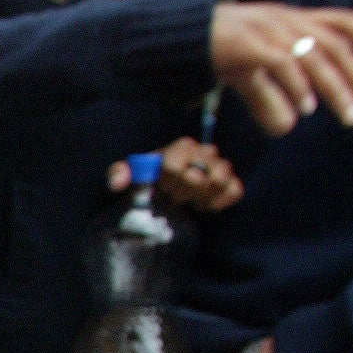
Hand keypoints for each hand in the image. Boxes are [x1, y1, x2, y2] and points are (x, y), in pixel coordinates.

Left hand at [108, 138, 242, 212]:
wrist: (171, 190)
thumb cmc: (150, 179)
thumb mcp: (130, 175)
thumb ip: (119, 173)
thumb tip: (118, 183)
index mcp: (181, 147)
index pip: (175, 165)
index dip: (166, 182)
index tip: (163, 189)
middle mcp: (205, 151)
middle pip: (198, 177)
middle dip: (181, 193)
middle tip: (174, 198)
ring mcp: (221, 166)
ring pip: (218, 181)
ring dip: (200, 197)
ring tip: (188, 201)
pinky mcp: (232, 182)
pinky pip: (235, 191)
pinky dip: (219, 202)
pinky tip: (203, 206)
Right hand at [211, 1, 352, 134]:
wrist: (174, 35)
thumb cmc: (216, 51)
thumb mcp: (249, 74)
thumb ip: (270, 99)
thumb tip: (287, 127)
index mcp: (295, 19)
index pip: (347, 23)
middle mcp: (288, 19)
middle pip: (338, 45)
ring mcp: (267, 29)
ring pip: (316, 56)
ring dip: (339, 89)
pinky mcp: (246, 43)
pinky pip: (280, 63)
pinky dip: (297, 86)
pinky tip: (307, 109)